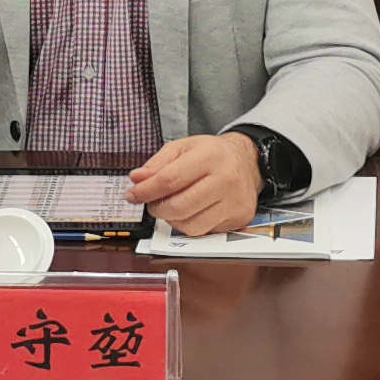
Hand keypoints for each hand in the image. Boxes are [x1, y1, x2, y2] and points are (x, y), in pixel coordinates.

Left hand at [128, 131, 261, 236]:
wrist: (247, 162)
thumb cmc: (212, 154)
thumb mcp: (183, 147)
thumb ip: (157, 163)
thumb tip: (137, 179)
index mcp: (210, 156)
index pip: (170, 179)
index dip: (146, 190)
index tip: (132, 195)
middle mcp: (226, 180)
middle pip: (179, 206)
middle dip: (157, 208)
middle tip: (152, 203)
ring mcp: (234, 202)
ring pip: (190, 225)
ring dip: (172, 220)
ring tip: (171, 206)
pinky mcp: (239, 219)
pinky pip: (203, 232)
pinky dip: (188, 225)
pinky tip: (190, 212)